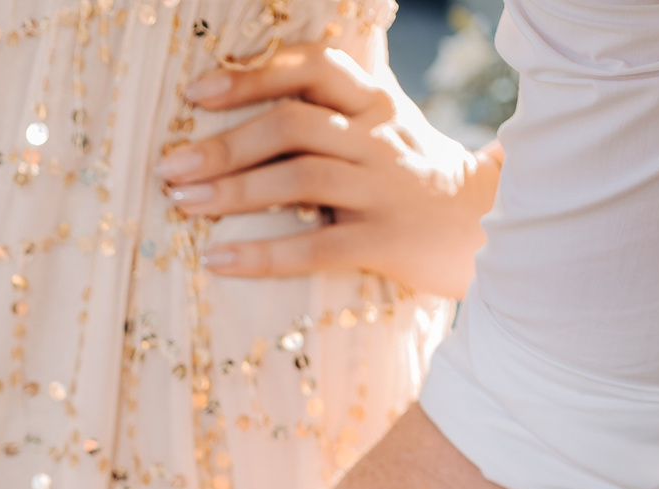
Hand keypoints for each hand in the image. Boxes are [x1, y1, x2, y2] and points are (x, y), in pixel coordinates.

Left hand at [160, 47, 498, 298]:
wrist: (489, 227)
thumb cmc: (415, 173)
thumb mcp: (386, 123)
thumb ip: (340, 96)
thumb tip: (282, 59)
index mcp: (374, 103)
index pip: (312, 69)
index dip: (252, 76)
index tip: (197, 94)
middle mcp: (378, 139)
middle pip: (293, 125)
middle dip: (224, 144)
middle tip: (169, 166)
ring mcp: (383, 189)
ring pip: (300, 179)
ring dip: (233, 192)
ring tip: (182, 203)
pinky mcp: (386, 242)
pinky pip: (317, 247)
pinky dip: (263, 255)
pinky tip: (219, 260)